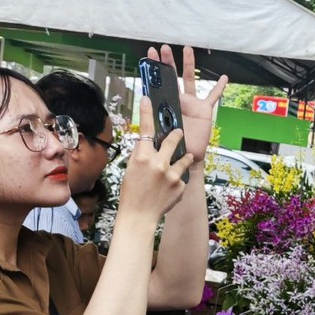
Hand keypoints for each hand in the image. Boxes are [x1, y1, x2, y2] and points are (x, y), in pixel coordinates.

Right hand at [117, 95, 190, 225]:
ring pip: (184, 157)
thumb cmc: (131, 192)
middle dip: (177, 134)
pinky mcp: (181, 185)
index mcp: (143, 157)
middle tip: (178, 133)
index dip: (146, 112)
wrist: (139, 216)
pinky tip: (169, 187)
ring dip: (182, 157)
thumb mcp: (131, 169)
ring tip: (178, 162)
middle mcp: (159, 163)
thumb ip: (141, 154)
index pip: (146, 130)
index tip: (147, 99)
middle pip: (173, 139)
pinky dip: (178, 178)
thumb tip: (148, 141)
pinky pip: (182, 175)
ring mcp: (172, 174)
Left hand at [151, 45, 224, 162]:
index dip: (154, 70)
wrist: (187, 157)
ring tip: (187, 49)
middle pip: (173, 76)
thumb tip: (146, 110)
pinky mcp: (204, 110)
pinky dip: (219, 87)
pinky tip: (224, 78)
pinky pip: (213, 97)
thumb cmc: (172, 146)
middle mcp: (178, 101)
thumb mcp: (160, 133)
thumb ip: (155, 121)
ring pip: (191, 80)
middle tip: (163, 48)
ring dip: (189, 64)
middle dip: (168, 61)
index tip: (149, 56)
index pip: (158, 83)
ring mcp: (192, 103)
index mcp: (165, 105)